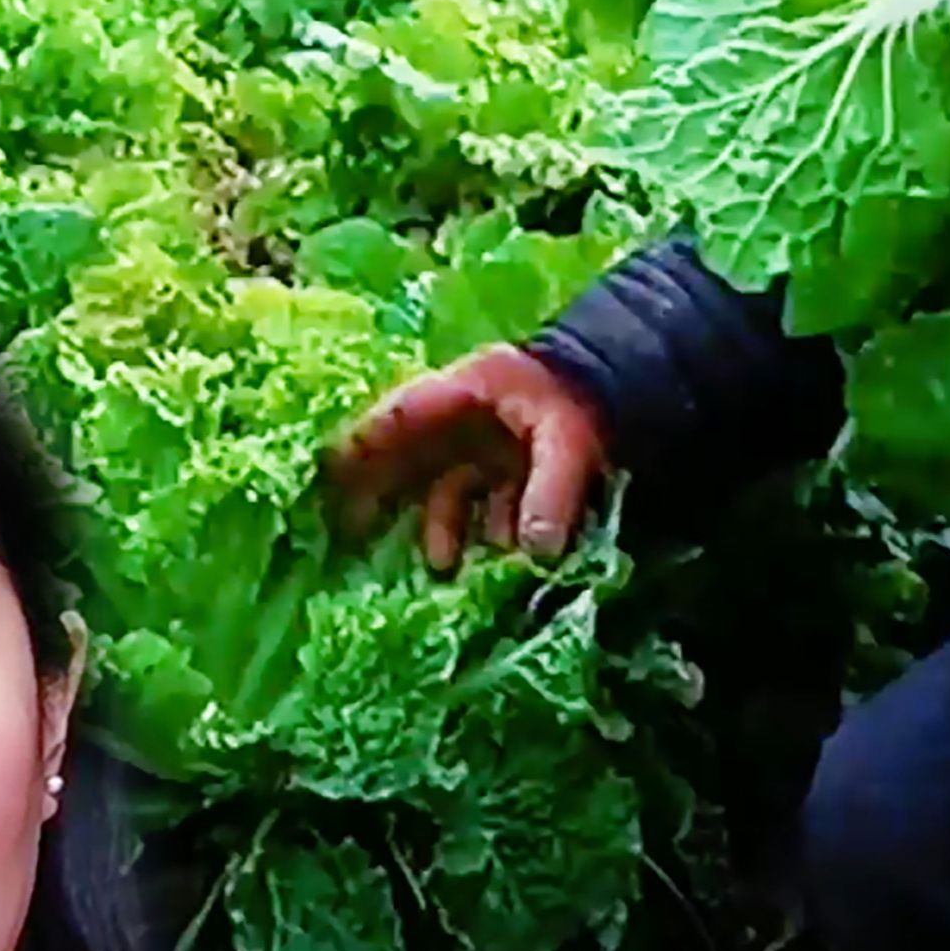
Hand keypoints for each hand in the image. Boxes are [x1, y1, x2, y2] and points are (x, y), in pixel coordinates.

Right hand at [324, 347, 607, 574]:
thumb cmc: (585, 399)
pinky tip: (486, 556)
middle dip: (376, 495)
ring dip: (439, 527)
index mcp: (463, 392)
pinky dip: (475, 530)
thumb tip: (534, 552)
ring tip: (441, 564)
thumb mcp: (569, 439)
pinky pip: (474, 504)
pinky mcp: (501, 470)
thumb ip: (550, 490)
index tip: (324, 475)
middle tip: (347, 536)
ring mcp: (479, 445)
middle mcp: (461, 420)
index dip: (358, 444)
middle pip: (404, 456)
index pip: (398, 415)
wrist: (625, 386)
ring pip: (441, 489)